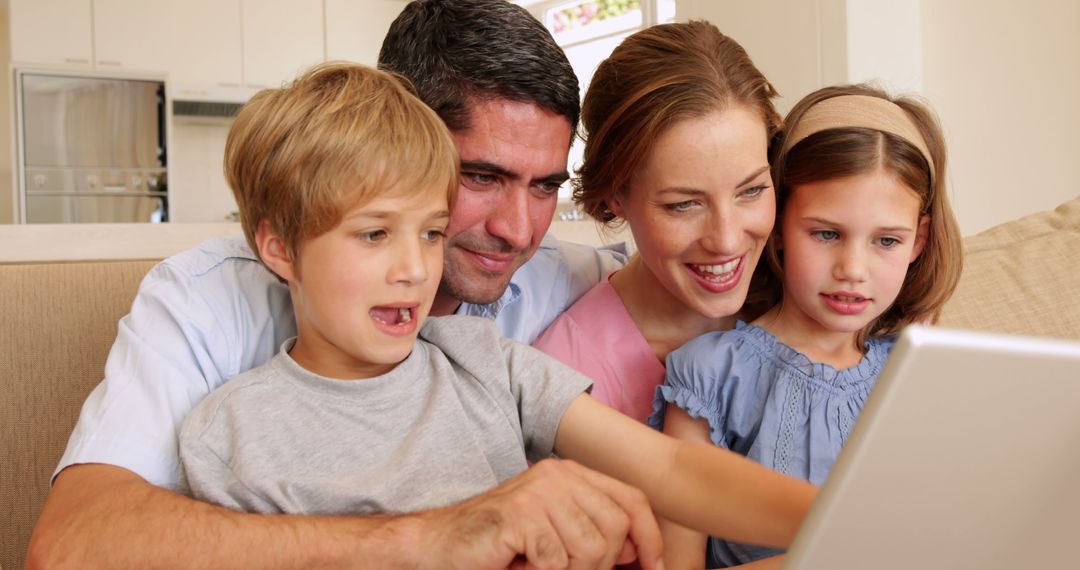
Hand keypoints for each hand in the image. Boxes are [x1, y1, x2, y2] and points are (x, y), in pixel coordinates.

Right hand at [428, 458, 662, 568]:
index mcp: (570, 474)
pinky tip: (519, 567)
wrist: (439, 545)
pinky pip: (557, 563)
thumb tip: (638, 551)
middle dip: (601, 564)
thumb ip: (593, 532)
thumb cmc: (498, 544)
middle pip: (616, 529)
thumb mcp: (555, 534)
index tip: (655, 568)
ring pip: (591, 549)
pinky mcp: (520, 516)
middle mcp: (557, 475)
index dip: (650, 537)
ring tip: (538, 567)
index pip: (631, 500)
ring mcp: (538, 493)